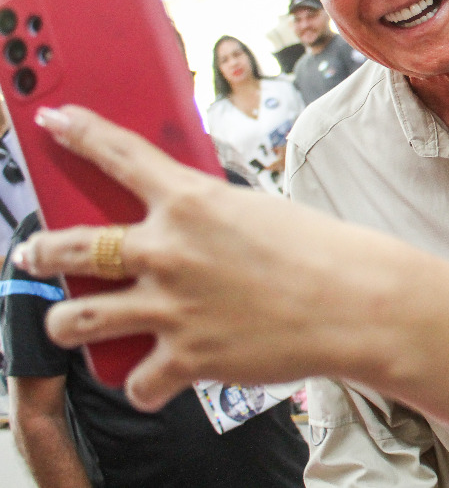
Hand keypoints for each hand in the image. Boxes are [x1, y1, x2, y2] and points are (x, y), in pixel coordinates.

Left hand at [14, 106, 344, 410]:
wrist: (356, 304)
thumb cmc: (320, 253)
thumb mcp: (256, 212)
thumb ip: (205, 217)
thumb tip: (176, 230)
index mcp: (192, 201)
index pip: (118, 154)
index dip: (78, 133)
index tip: (52, 123)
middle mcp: (168, 251)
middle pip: (67, 249)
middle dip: (40, 252)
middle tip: (35, 254)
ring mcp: (170, 307)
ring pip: (74, 320)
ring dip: (67, 322)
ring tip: (73, 321)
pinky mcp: (185, 358)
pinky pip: (137, 383)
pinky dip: (144, 384)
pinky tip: (154, 379)